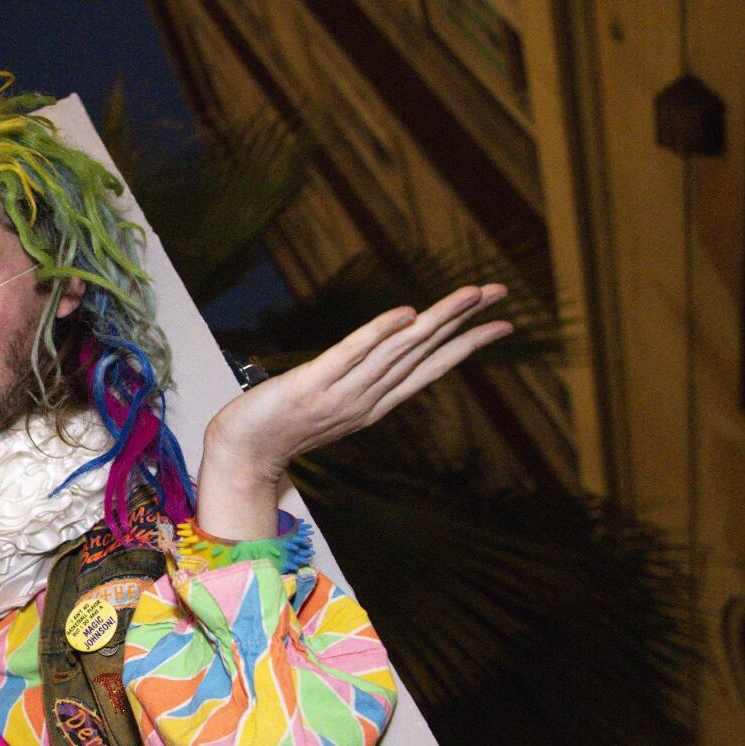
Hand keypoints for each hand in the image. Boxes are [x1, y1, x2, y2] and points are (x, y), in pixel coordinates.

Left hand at [193, 285, 513, 539]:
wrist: (242, 453)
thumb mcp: (331, 405)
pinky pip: (350, 355)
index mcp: (375, 403)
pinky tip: (405, 314)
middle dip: (464, 322)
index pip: (431, 368)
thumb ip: (359, 384)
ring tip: (468, 295)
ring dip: (436, 320)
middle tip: (501, 292)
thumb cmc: (281, 426)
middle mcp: (367, 399)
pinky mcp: (311, 384)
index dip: (467, 344)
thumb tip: (382, 359)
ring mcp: (341, 393)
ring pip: (398, 350)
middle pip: (424, 352)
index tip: (502, 324)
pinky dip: (378, 333)